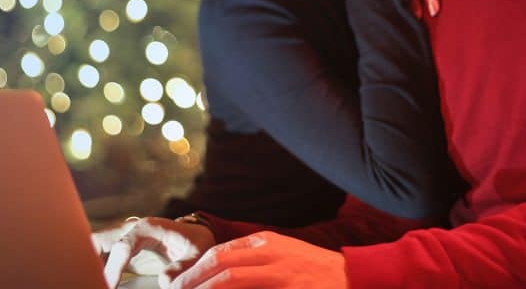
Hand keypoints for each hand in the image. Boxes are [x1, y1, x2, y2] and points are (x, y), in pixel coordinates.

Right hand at [92, 217, 215, 288]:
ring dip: (87, 263)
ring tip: (90, 280)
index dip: (114, 267)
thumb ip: (182, 267)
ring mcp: (122, 238)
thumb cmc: (195, 242)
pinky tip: (96, 280)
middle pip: (98, 241)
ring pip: (93, 247)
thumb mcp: (196, 254)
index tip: (109, 285)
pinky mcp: (120, 251)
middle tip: (89, 280)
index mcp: (147, 228)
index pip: (123, 246)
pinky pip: (99, 257)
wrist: (193, 235)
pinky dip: (93, 267)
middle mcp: (129, 230)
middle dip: (88, 260)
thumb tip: (165, 282)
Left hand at [166, 231, 345, 288]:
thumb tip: (215, 274)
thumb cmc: (311, 269)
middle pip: (219, 264)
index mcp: (265, 242)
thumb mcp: (280, 254)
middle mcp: (270, 253)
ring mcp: (280, 273)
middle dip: (191, 281)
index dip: (193, 269)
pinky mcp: (290, 288)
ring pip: (230, 280)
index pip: (218, 253)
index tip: (175, 283)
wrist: (350, 277)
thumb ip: (250, 260)